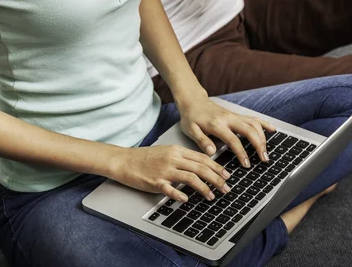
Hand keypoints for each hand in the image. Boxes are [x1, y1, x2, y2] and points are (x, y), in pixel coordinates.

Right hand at [109, 145, 231, 202]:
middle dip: (216, 179)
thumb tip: (200, 166)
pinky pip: (170, 189)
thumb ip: (183, 158)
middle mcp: (173, 159)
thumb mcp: (167, 152)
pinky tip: (187, 200)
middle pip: (200, 168)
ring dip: (204, 188)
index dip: (217, 167)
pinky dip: (180, 195)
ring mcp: (164, 170)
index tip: (227, 175)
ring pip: (190, 178)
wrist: (124, 160)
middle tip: (226, 188)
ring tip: (212, 196)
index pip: (202, 158)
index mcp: (177, 151)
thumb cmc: (145, 158)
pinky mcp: (155, 182)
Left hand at [177, 95, 275, 167]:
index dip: (242, 153)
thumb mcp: (190, 130)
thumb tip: (212, 152)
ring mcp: (234, 116)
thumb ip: (202, 141)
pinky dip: (264, 123)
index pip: (233, 140)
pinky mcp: (237, 115)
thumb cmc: (191, 117)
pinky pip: (253, 118)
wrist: (193, 101)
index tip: (247, 164)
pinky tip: (272, 129)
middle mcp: (228, 119)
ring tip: (266, 152)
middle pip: (249, 130)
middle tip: (264, 159)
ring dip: (263, 137)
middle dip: (259, 145)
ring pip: (254, 123)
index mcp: (217, 124)